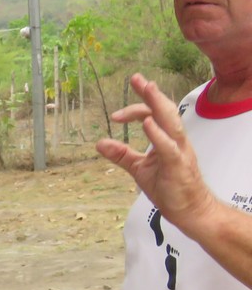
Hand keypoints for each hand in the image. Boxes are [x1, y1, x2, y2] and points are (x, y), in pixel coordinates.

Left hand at [96, 74, 218, 232]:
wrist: (190, 211)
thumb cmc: (170, 188)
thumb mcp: (139, 168)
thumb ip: (121, 155)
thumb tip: (99, 143)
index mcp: (167, 139)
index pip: (154, 114)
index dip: (138, 106)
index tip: (119, 107)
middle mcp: (176, 141)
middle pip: (165, 111)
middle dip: (151, 94)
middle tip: (137, 79)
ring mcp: (179, 152)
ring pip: (171, 123)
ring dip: (158, 105)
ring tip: (148, 90)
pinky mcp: (178, 165)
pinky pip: (169, 147)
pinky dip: (158, 134)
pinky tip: (147, 124)